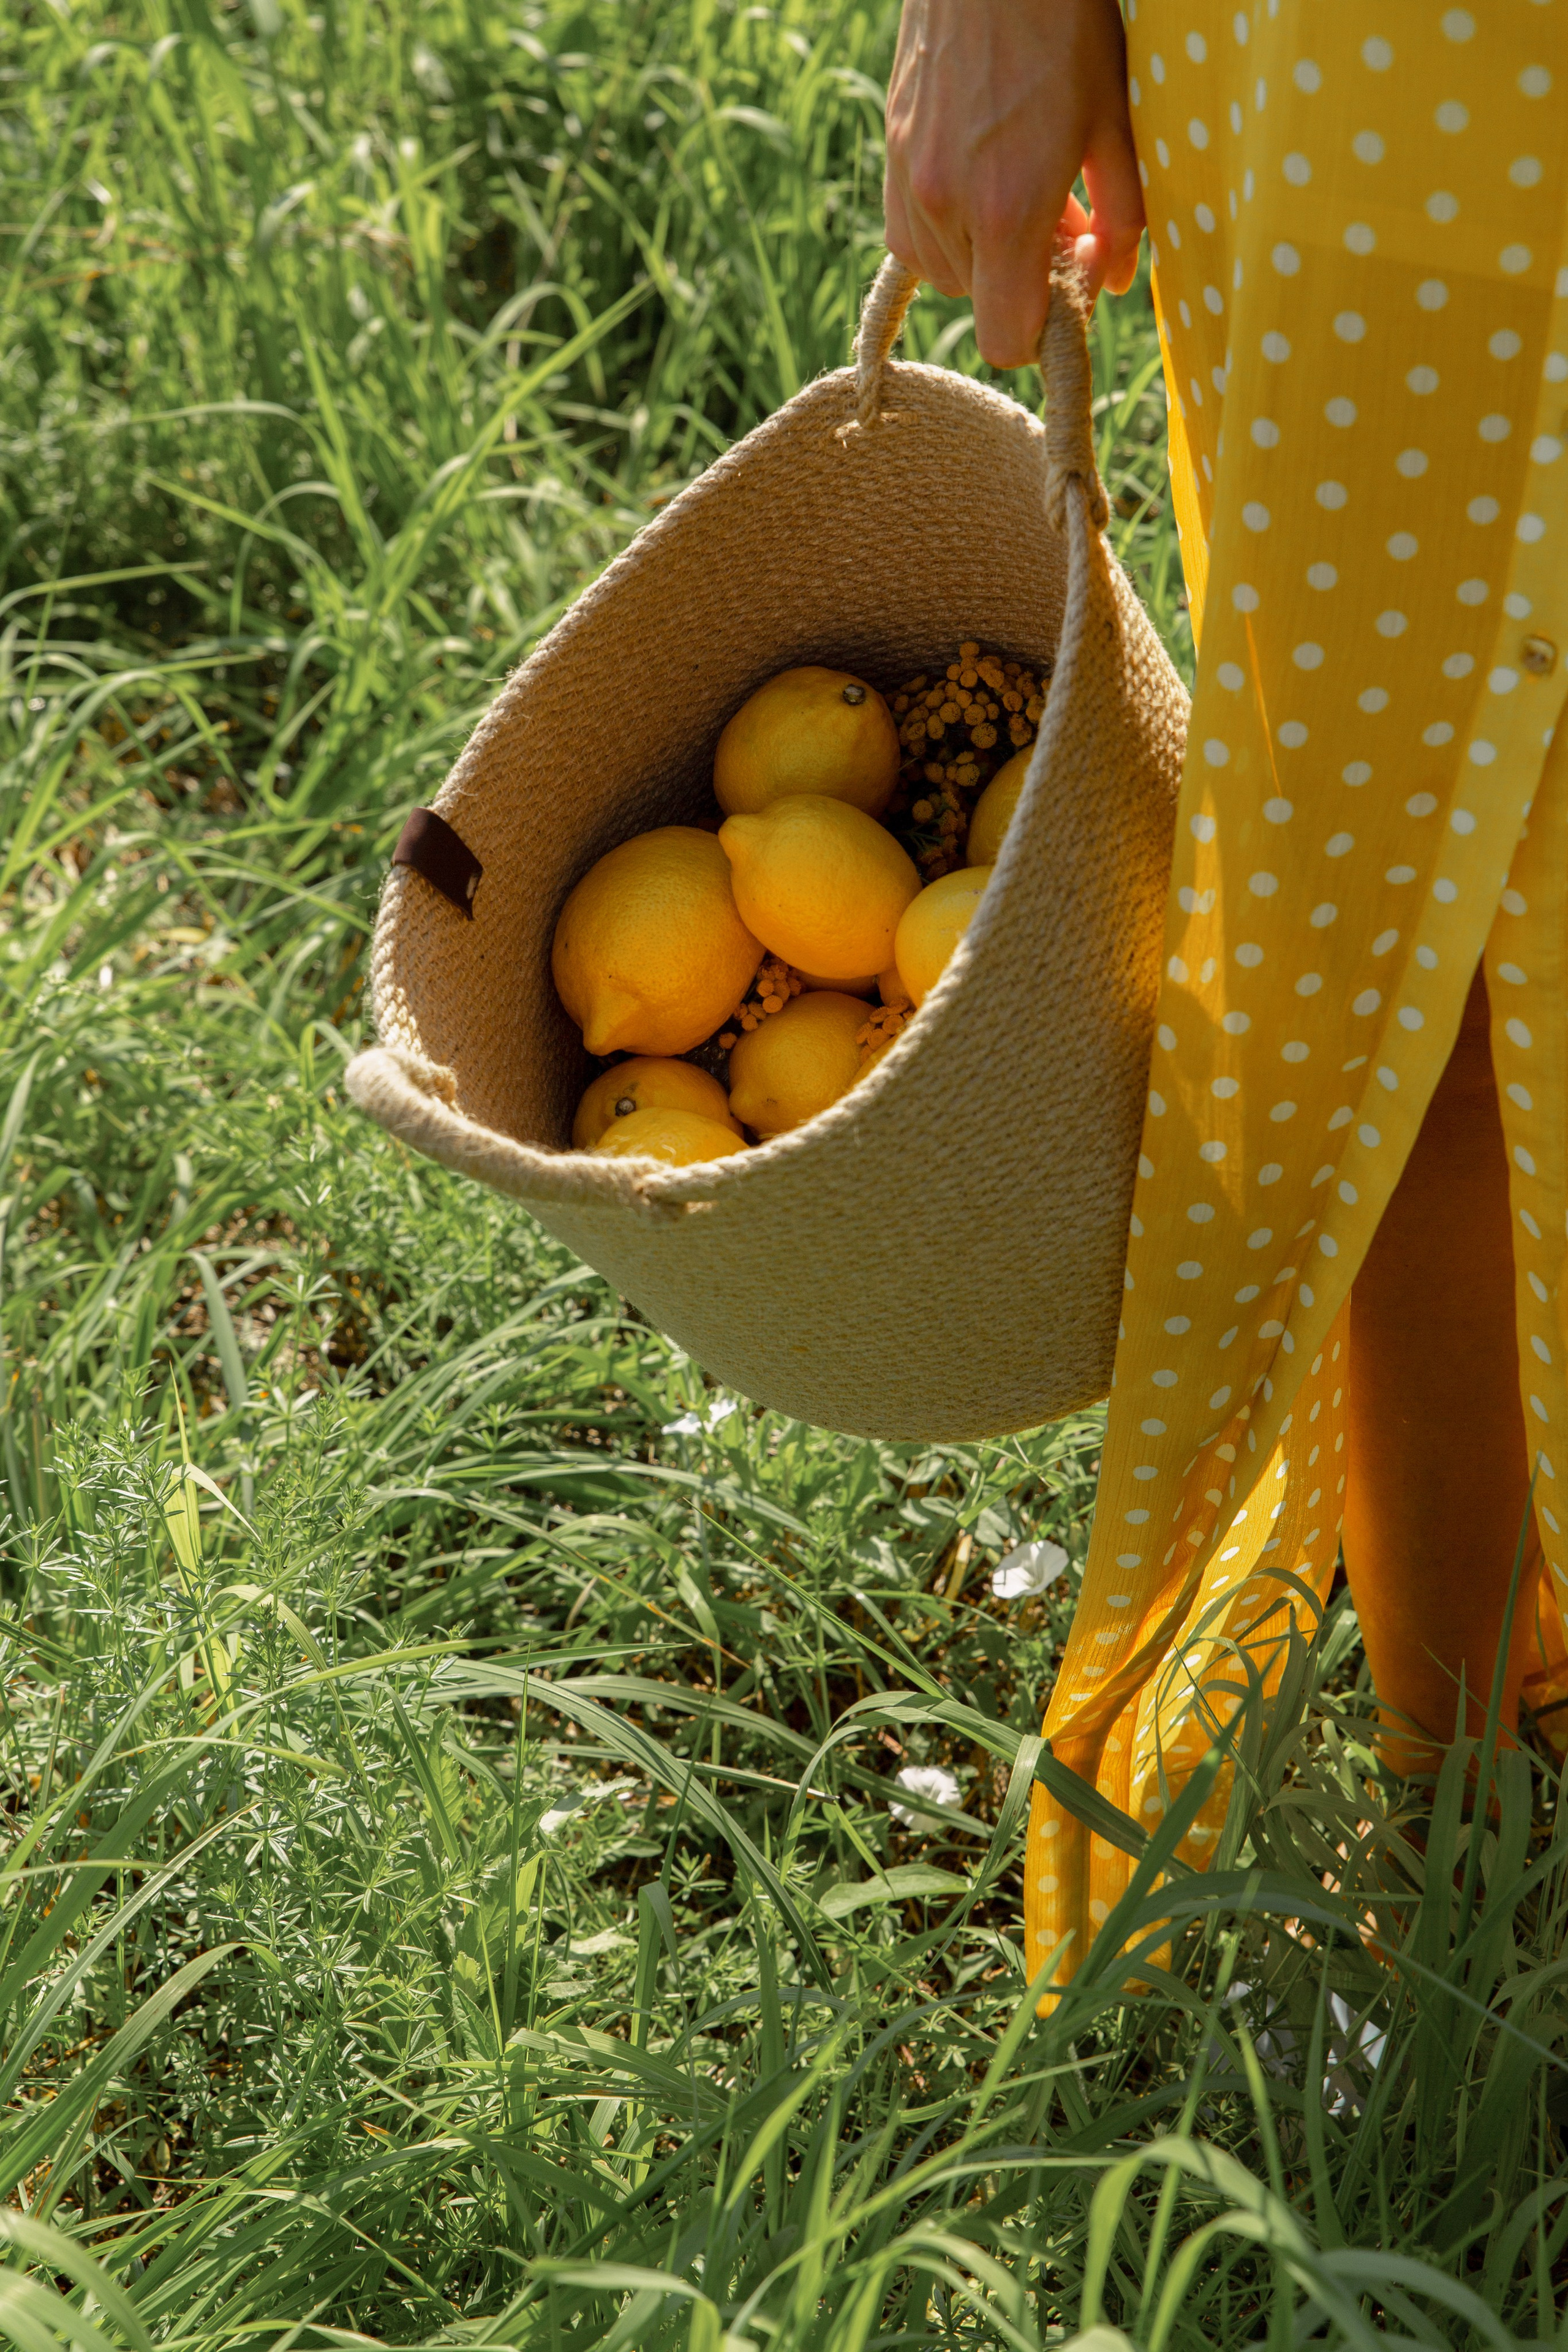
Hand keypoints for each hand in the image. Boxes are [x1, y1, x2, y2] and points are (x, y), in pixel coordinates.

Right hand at [883, 0, 1144, 369]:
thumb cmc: (1063, 27)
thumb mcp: (1114, 123)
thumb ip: (1124, 218)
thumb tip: (1117, 282)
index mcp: (1007, 208)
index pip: (1006, 339)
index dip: (1043, 333)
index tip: (1073, 282)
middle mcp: (945, 207)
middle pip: (981, 306)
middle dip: (1023, 278)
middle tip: (1060, 218)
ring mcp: (910, 183)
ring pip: (947, 273)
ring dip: (987, 251)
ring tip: (1022, 187)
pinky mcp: (892, 158)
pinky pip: (914, 237)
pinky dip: (949, 227)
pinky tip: (980, 177)